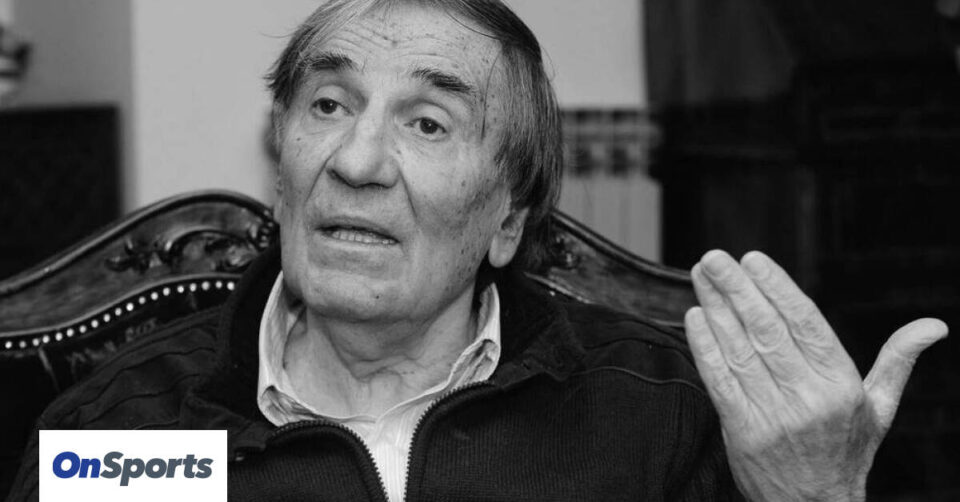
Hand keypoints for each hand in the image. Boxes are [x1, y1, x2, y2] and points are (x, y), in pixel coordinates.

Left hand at [683, 250, 947, 501]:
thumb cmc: (847, 450)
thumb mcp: (880, 407)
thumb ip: (897, 361)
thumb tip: (934, 326)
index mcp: (841, 385)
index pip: (806, 323)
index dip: (777, 287)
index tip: (754, 259)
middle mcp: (808, 398)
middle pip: (767, 331)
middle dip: (737, 289)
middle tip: (714, 258)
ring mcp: (773, 416)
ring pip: (739, 351)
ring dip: (716, 310)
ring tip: (701, 277)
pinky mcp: (743, 431)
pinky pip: (720, 381)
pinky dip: (705, 347)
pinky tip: (694, 318)